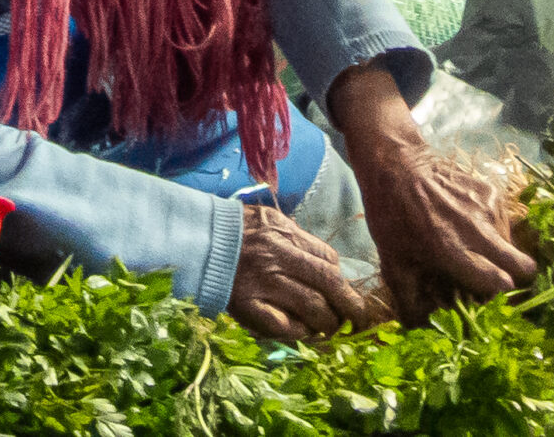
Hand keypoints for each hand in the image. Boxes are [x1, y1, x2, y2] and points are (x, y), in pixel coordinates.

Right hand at [228, 202, 388, 341]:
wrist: (197, 240)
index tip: (346, 292)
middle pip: (328, 283)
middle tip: (356, 318)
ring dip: (327, 322)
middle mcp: (279, 258)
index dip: (343, 280)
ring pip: (311, 306)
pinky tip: (304, 332)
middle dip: (349, 304)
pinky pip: (281, 325)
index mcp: (287, 235)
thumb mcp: (271, 221)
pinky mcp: (247, 306)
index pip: (328, 260)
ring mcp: (263, 283)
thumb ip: (297, 239)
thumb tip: (326, 263)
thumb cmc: (236, 230)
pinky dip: (298, 332)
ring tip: (331, 328)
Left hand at [333, 64, 535, 321]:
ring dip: (499, 255)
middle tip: (490, 282)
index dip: (496, 301)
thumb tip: (427, 333)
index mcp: (454, 252)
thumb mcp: (394, 266)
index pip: (500, 285)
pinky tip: (467, 227)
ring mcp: (489, 209)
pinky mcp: (492, 192)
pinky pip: (504, 223)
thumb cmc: (393, 219)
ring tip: (471, 252)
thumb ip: (412, 305)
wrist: (398, 166)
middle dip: (513, 281)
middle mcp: (479, 231)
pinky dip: (492, 232)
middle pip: (525, 267)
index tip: (482, 303)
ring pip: (514, 245)